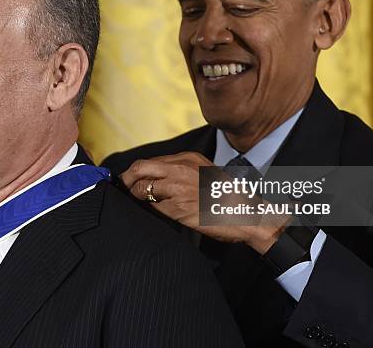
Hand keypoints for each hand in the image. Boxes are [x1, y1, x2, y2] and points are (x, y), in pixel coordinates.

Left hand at [120, 152, 288, 253]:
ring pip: (143, 189)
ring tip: (141, 202)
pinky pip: (154, 208)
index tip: (130, 179)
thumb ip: (183, 172)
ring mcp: (179, 188)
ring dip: (137, 197)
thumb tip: (158, 179)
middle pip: (140, 168)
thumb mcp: (206, 173)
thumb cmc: (229, 197)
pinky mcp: (179, 208)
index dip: (137, 172)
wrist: (248, 214)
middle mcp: (181, 169)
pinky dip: (152, 211)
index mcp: (189, 158)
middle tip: (125, 189)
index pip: (151, 161)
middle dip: (128, 180)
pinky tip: (159, 213)